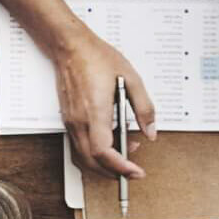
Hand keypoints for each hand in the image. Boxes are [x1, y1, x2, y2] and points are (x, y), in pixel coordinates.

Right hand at [52, 31, 155, 178]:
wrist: (70, 47)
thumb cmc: (97, 58)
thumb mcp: (131, 79)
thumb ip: (144, 108)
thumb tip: (150, 132)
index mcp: (95, 112)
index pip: (103, 152)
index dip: (120, 167)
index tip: (135, 171)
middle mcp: (79, 122)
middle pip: (91, 161)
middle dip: (113, 172)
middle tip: (133, 170)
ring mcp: (70, 122)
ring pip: (83, 156)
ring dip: (104, 163)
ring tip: (126, 152)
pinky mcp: (68, 119)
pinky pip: (79, 146)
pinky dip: (95, 153)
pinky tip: (111, 141)